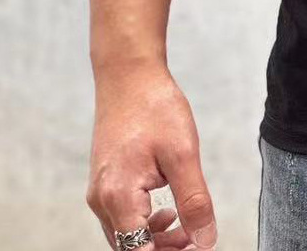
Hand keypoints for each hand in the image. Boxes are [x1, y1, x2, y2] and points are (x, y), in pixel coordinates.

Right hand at [86, 59, 218, 248]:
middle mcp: (102, 200)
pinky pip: (122, 217)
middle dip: (165, 250)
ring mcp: (100, 191)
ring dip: (156, 240)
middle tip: (199, 239)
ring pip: (126, 236)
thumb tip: (206, 240)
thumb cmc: (154, 107)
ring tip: (187, 225)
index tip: (198, 247)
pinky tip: (168, 210)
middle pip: (131, 249)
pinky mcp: (105, 181)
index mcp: (118, 197)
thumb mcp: (183, 153)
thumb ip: (194, 201)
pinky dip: (145, 223)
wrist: (129, 74)